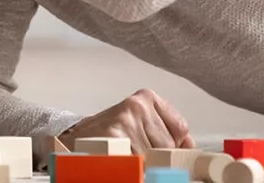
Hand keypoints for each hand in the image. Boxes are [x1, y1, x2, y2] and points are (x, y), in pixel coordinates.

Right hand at [60, 89, 194, 152]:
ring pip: (156, 156)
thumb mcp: (140, 124)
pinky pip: (139, 163)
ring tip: (125, 154)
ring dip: (143, 163)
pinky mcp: (116, 137)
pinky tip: (121, 160)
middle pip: (169, 144)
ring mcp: (126, 121)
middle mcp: (137, 105)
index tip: (157, 148)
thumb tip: (190, 145)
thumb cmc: (110, 135)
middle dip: (156, 155)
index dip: (171, 144)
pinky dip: (133, 166)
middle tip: (134, 151)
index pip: (181, 129)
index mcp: (146, 98)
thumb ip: (167, 131)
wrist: (74, 141)